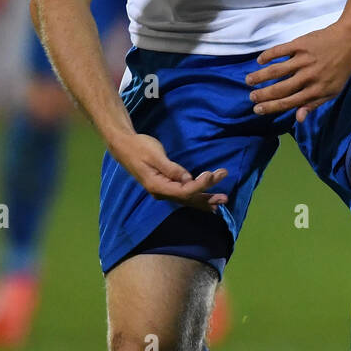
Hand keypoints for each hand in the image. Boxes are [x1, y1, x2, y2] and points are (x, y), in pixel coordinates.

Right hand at [110, 132, 227, 208]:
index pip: (183, 191)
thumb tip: (188, 179)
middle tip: (225, 197)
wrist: (124, 146)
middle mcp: (161, 192)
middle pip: (188, 199)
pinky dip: (197, 198)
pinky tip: (208, 203)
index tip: (212, 174)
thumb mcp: (155, 155)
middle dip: (207, 196)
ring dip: (205, 199)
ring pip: (187, 199)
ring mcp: (164, 191)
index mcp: (157, 185)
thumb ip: (172, 169)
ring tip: (222, 201)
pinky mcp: (166, 187)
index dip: (199, 185)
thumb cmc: (139, 147)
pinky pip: (184, 195)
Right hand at [245, 22, 350, 120]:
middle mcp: (309, 77)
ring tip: (249, 80)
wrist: (349, 40)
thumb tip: (298, 118)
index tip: (258, 110)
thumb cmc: (341, 68)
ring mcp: (303, 60)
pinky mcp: (300, 44)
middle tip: (251, 97)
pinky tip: (260, 61)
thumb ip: (314, 104)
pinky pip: (279, 51)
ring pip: (276, 70)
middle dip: (262, 95)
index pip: (289, 102)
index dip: (272, 107)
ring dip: (260, 76)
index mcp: (316, 90)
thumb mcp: (332, 91)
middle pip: (280, 88)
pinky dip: (267, 56)